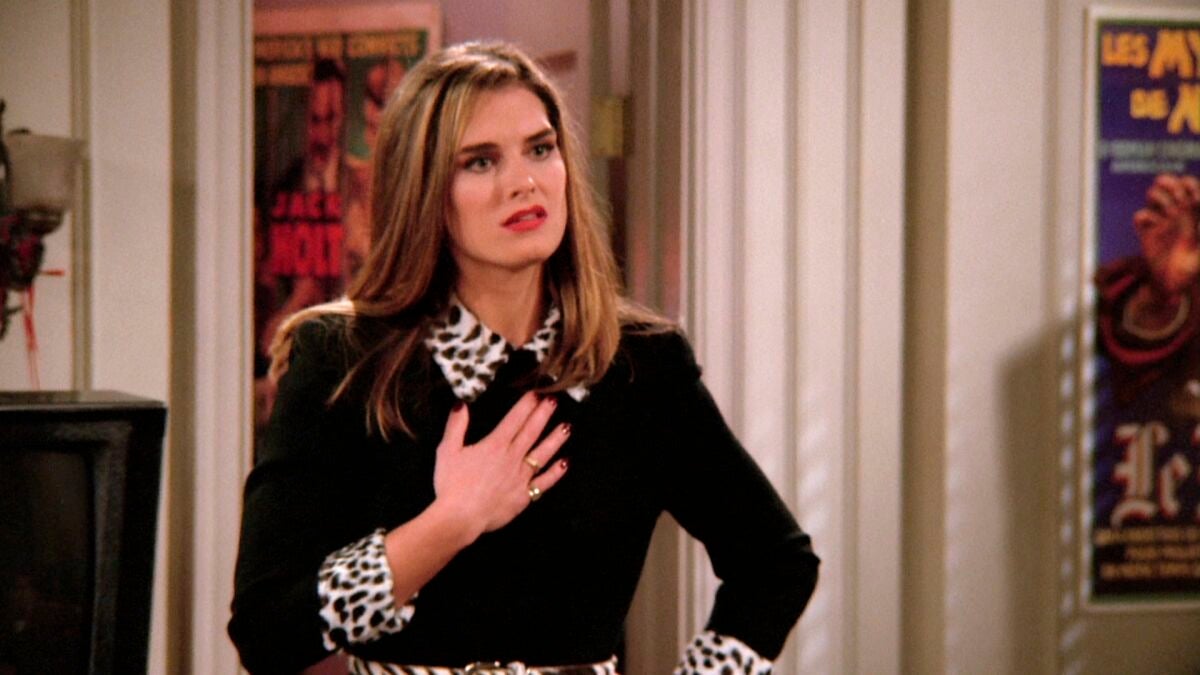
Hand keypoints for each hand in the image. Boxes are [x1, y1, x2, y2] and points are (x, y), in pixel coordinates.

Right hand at [433, 392, 569, 537]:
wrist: (460, 518)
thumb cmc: (452, 484)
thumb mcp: (447, 451)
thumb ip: (456, 426)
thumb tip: (461, 404)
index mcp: (495, 445)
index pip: (515, 419)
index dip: (527, 404)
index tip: (537, 393)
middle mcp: (512, 458)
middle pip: (532, 432)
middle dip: (544, 414)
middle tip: (555, 400)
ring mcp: (521, 477)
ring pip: (543, 454)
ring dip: (556, 439)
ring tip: (567, 426)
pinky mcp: (524, 496)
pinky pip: (544, 482)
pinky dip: (556, 472)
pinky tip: (565, 463)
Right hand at [1134, 173, 1199, 297]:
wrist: (1173, 286)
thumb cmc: (1192, 269)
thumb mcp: (1198, 248)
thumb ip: (1193, 224)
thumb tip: (1189, 201)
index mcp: (1196, 215)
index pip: (1192, 188)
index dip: (1189, 184)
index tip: (1190, 193)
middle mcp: (1179, 214)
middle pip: (1171, 186)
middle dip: (1170, 184)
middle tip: (1174, 196)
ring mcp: (1162, 222)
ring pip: (1154, 196)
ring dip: (1157, 197)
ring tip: (1165, 212)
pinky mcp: (1147, 233)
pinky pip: (1140, 216)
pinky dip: (1143, 218)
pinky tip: (1150, 226)